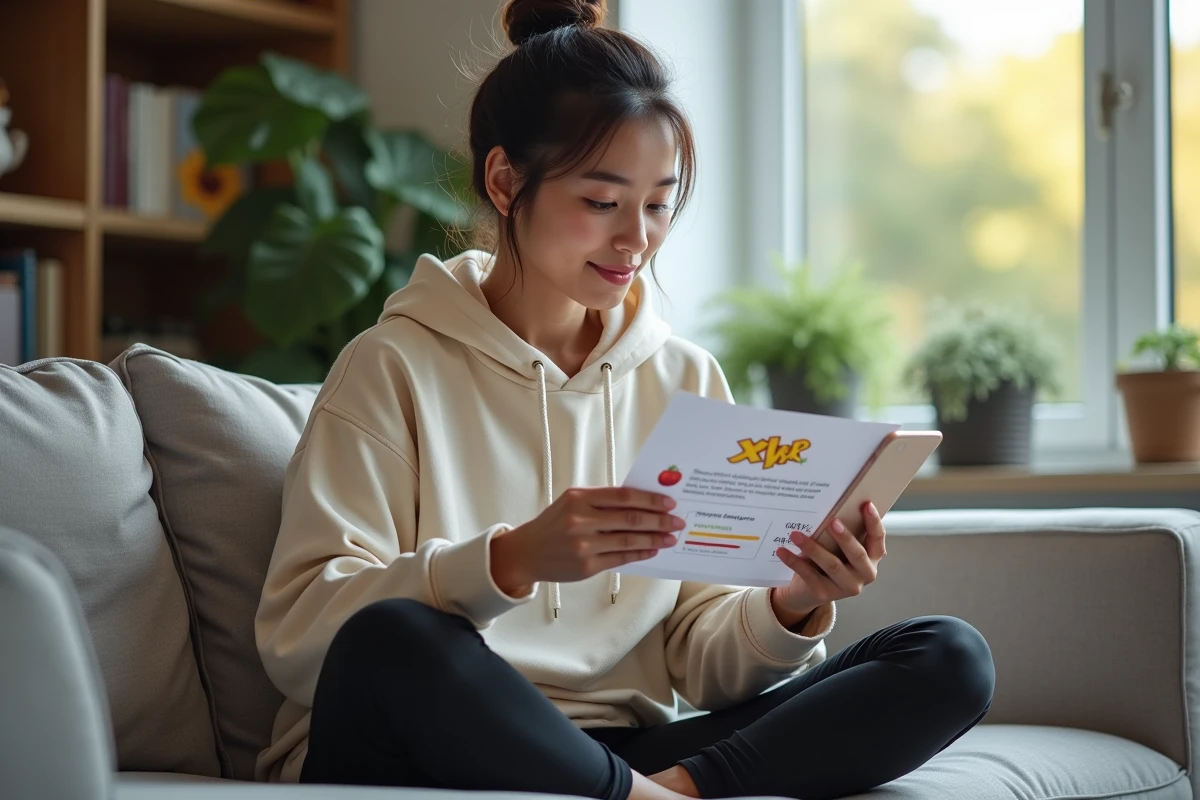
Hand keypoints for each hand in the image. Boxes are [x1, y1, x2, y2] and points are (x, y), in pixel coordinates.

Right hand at [490, 487, 684, 596]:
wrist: (526, 552)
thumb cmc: (553, 524)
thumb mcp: (572, 503)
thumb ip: (602, 502)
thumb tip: (642, 503)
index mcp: (579, 498)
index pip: (624, 496)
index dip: (650, 499)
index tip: (669, 502)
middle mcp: (581, 520)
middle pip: (631, 519)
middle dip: (659, 520)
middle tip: (677, 521)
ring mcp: (584, 545)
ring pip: (629, 540)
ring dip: (654, 539)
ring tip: (670, 538)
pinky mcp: (586, 566)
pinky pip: (621, 558)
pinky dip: (639, 552)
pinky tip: (652, 550)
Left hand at [770, 501, 885, 626]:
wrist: (805, 590)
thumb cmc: (826, 559)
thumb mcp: (837, 546)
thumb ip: (840, 532)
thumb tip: (830, 507)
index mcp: (872, 559)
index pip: (877, 540)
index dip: (874, 522)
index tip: (866, 504)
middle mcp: (865, 575)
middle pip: (857, 554)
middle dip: (845, 537)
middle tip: (832, 521)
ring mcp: (847, 587)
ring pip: (832, 565)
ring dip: (813, 548)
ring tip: (795, 534)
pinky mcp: (825, 594)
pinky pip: (809, 575)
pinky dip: (794, 561)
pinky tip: (782, 550)